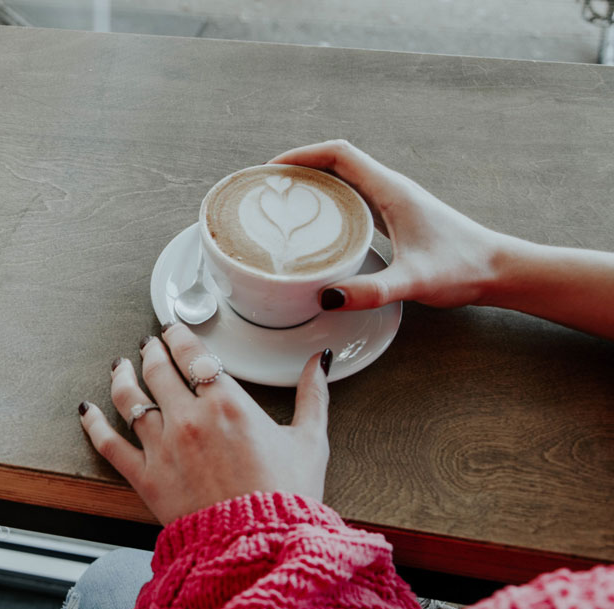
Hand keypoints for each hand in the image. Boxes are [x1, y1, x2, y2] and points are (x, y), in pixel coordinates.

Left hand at [79, 323, 331, 524]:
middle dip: (150, 351)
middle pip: (157, 369)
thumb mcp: (310, 441)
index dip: (178, 336)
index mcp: (228, 403)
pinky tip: (86, 411)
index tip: (173, 330)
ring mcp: (162, 447)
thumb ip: (312, 397)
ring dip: (121, 376)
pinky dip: (93, 424)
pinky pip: (108, 443)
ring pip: (129, 399)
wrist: (260, 545)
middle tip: (148, 344)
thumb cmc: (287, 496)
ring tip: (119, 366)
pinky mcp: (145, 477)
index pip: (192, 353)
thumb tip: (318, 362)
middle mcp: (189, 418)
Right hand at [270, 140, 518, 311]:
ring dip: (312, 184)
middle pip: (335, 162)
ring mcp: (392, 203)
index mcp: (391, 190)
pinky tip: (315, 228)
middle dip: (298, 168)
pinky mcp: (394, 219)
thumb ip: (373, 291)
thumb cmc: (463, 268)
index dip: (301, 155)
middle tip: (267, 188)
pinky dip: (328, 203)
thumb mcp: (414, 281)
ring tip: (282, 204)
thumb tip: (328, 296)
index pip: (339, 154)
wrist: (499, 271)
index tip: (272, 170)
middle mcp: (390, 190)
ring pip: (343, 180)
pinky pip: (353, 200)